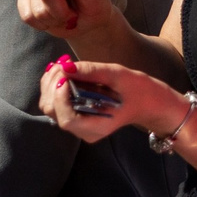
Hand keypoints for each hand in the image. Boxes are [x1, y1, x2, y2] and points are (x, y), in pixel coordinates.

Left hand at [39, 54, 184, 141]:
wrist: (146, 102)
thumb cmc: (137, 90)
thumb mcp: (119, 75)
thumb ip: (92, 71)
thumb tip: (66, 67)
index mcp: (98, 126)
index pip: (67, 119)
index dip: (60, 98)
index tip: (66, 76)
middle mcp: (84, 131)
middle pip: (53, 112)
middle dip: (52, 86)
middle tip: (63, 65)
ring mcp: (78, 125)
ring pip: (49, 107)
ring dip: (50, 84)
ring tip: (64, 67)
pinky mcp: (75, 116)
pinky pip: (55, 103)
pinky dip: (54, 85)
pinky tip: (64, 72)